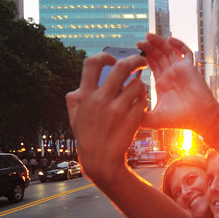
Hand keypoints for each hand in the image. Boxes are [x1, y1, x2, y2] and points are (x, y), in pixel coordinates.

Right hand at [66, 53, 146, 184]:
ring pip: (138, 84)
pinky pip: (143, 100)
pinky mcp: (132, 119)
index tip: (112, 58)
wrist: (101, 161)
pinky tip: (139, 105)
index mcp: (85, 96)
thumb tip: (79, 85)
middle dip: (135, 60)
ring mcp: (118, 110)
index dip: (104, 56)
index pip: (92, 63)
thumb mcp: (74, 116)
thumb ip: (76, 98)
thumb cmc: (88, 137)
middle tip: (141, 60)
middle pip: (122, 67)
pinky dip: (143, 100)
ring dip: (140, 84)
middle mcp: (101, 100)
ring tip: (138, 91)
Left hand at [137, 34, 218, 132]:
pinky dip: (179, 44)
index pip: (151, 65)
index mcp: (162, 83)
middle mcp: (171, 74)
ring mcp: (180, 69)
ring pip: (169, 50)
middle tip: (139, 43)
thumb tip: (124, 115)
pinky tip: (170, 40)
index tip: (133, 54)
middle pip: (158, 54)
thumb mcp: (154, 119)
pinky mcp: (190, 67)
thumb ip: (139, 117)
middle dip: (149, 47)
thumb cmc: (180, 120)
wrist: (199, 119)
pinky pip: (185, 51)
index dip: (143, 57)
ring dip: (159, 42)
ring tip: (148, 37)